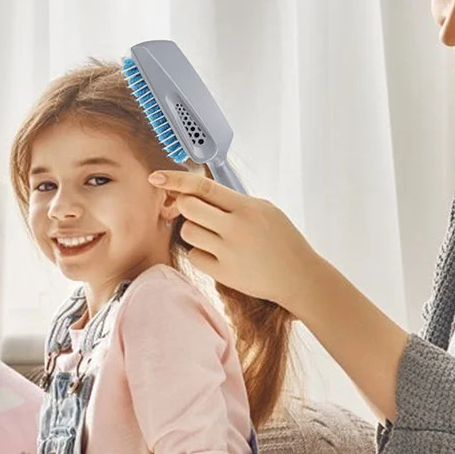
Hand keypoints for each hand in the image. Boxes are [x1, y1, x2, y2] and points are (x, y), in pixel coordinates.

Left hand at [148, 170, 315, 311]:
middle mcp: (236, 228)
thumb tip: (199, 192)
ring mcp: (228, 252)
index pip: (203, 187)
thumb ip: (234, 201)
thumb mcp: (266, 210)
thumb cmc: (283, 241)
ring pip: (187, 232)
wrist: (298, 276)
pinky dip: (200, 252)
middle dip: (184, 206)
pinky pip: (194, 255)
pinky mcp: (223, 273)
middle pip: (188, 207)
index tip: (156, 177)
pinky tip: (217, 253)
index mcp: (248, 207)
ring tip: (212, 235)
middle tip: (195, 211)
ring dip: (193, 230)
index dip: (176, 179)